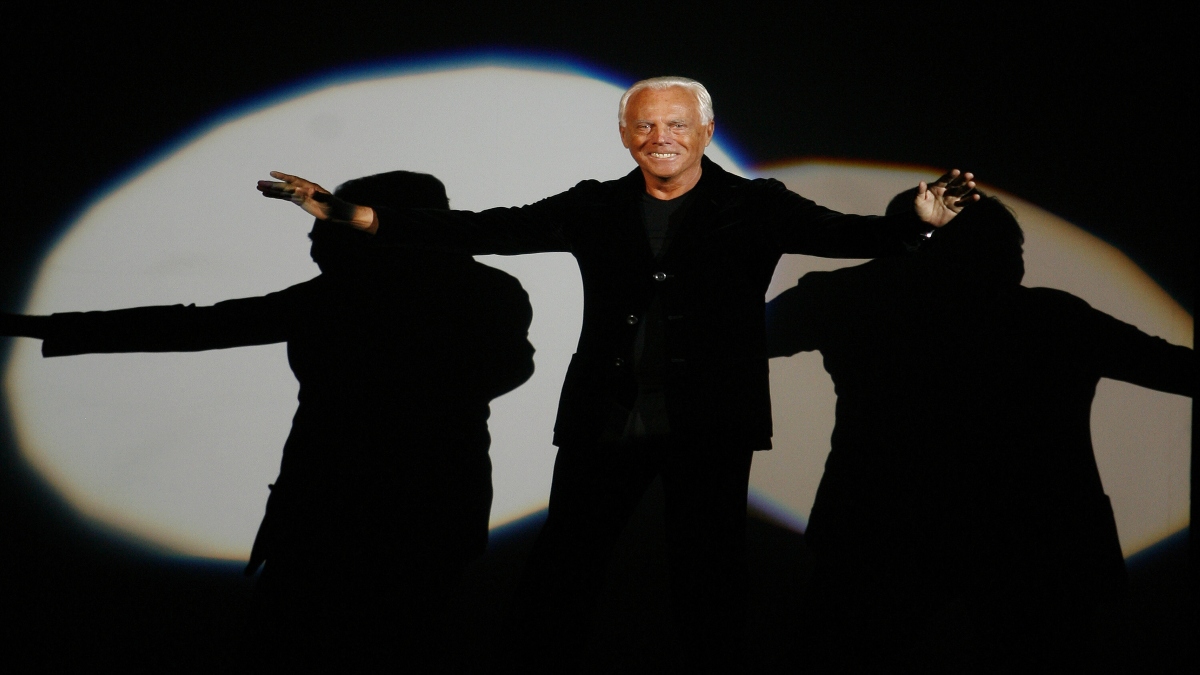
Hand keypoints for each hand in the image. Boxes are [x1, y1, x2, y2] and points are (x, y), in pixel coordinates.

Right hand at [256, 172, 377, 231]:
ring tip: (258, 187)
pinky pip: (285, 198)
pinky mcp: (299, 201)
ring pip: (282, 191)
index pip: (293, 180)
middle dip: (272, 185)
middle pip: (284, 186)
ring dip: (271, 190)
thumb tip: (308, 191)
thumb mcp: (327, 200)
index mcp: (309, 186)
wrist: (338, 213)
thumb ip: (318, 195)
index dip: (283, 177)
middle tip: (258, 183)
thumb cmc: (334, 205)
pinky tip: (266, 195)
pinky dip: (276, 196)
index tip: (272, 173)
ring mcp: (300, 195)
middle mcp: (302, 189)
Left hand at [914, 169, 977, 226]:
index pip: (945, 179)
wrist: (924, 223)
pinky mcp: (957, 207)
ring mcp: (953, 198)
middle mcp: (947, 191)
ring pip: (961, 192)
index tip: (956, 171)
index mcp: (937, 187)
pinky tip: (976, 196)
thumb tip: (921, 182)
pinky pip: (965, 203)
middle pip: (956, 184)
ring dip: (967, 188)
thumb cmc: (919, 210)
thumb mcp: (917, 201)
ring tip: (972, 184)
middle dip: (962, 179)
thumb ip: (920, 192)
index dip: (951, 175)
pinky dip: (970, 200)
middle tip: (969, 175)